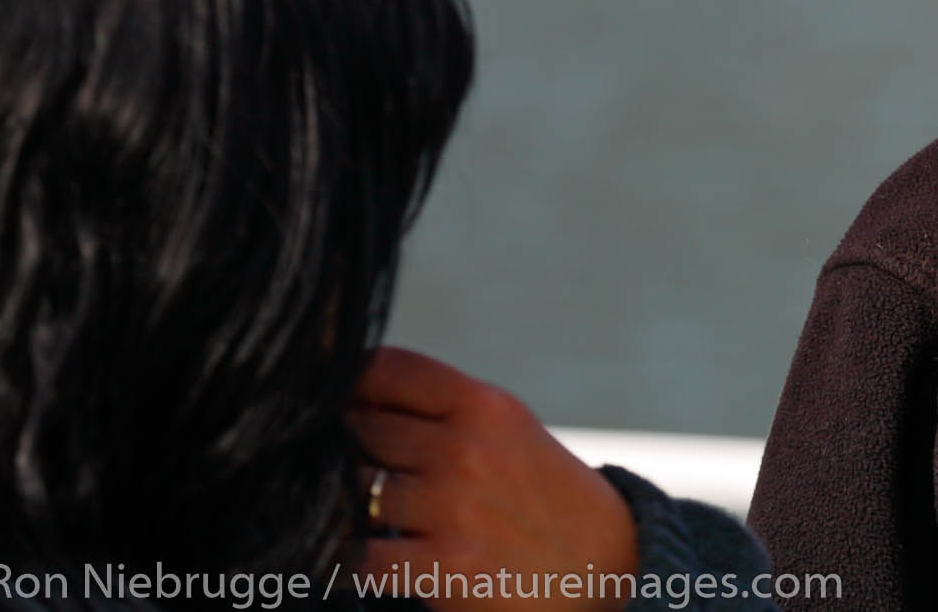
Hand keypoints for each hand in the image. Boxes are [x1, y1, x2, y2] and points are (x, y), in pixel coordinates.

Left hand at [349, 346, 637, 611]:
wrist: (609, 568)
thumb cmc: (543, 497)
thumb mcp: (507, 432)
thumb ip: (441, 412)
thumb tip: (349, 401)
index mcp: (485, 404)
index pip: (387, 370)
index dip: (346, 382)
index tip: (329, 400)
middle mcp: (468, 447)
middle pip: (359, 428)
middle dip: (337, 445)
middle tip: (328, 459)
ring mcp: (455, 506)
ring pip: (354, 490)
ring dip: (344, 502)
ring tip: (347, 508)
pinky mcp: (446, 567)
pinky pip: (362, 555)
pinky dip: (352, 556)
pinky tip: (360, 553)